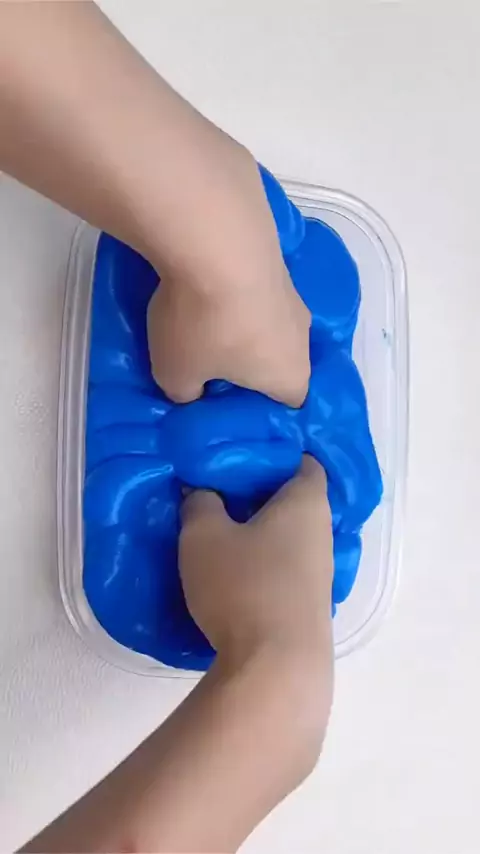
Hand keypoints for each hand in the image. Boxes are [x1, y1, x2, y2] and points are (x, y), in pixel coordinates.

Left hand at [147, 144, 310, 406]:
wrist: (218, 238)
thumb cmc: (204, 326)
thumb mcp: (176, 375)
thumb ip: (186, 393)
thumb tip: (191, 390)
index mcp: (291, 376)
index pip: (287, 405)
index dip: (259, 408)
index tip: (227, 403)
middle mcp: (303, 337)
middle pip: (280, 360)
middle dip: (249, 363)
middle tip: (210, 363)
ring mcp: (293, 294)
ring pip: (269, 322)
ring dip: (242, 324)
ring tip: (204, 320)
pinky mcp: (277, 258)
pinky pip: (256, 289)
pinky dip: (236, 292)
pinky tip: (205, 285)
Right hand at [179, 456, 333, 662]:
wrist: (276, 668)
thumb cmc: (244, 585)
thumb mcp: (203, 535)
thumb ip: (200, 503)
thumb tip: (202, 491)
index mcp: (306, 502)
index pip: (302, 461)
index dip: (272, 453)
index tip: (238, 456)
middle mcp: (322, 533)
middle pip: (294, 500)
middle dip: (259, 495)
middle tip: (218, 491)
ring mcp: (320, 573)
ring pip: (288, 537)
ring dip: (260, 533)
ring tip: (220, 532)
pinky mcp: (308, 606)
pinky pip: (285, 569)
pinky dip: (263, 563)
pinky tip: (234, 574)